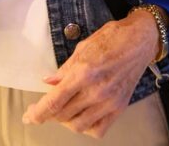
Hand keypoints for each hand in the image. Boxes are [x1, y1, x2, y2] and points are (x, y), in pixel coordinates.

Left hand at [22, 11, 158, 138]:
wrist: (140, 40)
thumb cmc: (111, 38)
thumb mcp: (83, 47)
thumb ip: (64, 68)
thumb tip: (48, 82)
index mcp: (83, 72)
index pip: (54, 101)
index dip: (38, 112)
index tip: (28, 116)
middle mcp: (96, 91)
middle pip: (63, 115)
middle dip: (47, 115)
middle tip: (40, 109)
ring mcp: (109, 102)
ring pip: (78, 126)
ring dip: (65, 121)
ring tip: (61, 110)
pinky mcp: (119, 108)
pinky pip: (97, 129)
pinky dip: (85, 127)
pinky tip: (80, 116)